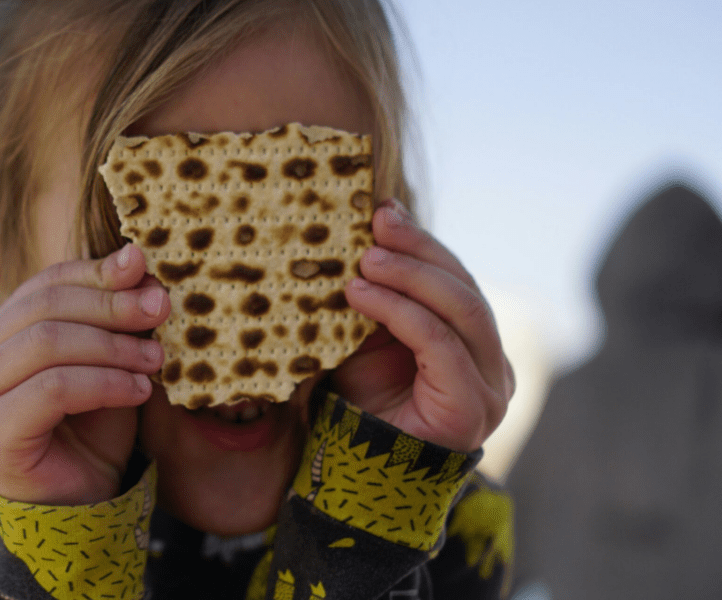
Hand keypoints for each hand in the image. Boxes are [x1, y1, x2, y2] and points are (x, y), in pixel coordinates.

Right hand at [0, 244, 168, 504]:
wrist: (81, 507)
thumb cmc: (93, 431)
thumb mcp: (111, 363)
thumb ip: (116, 317)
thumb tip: (135, 257)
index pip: (44, 284)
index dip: (95, 272)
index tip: (145, 269)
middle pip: (44, 308)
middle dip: (109, 304)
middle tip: (160, 309)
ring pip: (47, 343)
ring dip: (111, 346)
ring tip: (155, 359)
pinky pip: (53, 388)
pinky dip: (104, 383)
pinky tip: (139, 390)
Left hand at [332, 199, 513, 451]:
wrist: (356, 474)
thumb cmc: (361, 407)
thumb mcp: (367, 340)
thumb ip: (379, 299)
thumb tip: (365, 237)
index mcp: (475, 347)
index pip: (458, 281)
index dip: (423, 243)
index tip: (383, 212)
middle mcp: (493, 366)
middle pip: (464, 289)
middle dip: (418, 250)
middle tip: (376, 224)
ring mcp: (490, 388)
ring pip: (460, 310)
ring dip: (408, 277)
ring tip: (363, 261)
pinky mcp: (472, 407)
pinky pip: (441, 344)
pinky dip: (400, 313)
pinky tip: (361, 296)